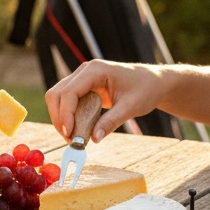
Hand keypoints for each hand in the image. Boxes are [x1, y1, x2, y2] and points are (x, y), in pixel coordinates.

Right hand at [45, 60, 160, 141]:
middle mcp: (85, 71)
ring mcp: (82, 78)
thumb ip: (110, 122)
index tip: (70, 134)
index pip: (69, 91)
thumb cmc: (145, 89)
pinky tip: (78, 129)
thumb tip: (94, 139)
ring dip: (61, 117)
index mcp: (96, 70)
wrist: (152, 82)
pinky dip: (68, 116)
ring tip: (73, 137)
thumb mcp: (130, 107)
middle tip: (69, 139)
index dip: (65, 114)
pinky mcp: (83, 87)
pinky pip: (67, 101)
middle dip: (59, 117)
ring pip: (58, 97)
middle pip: (57, 93)